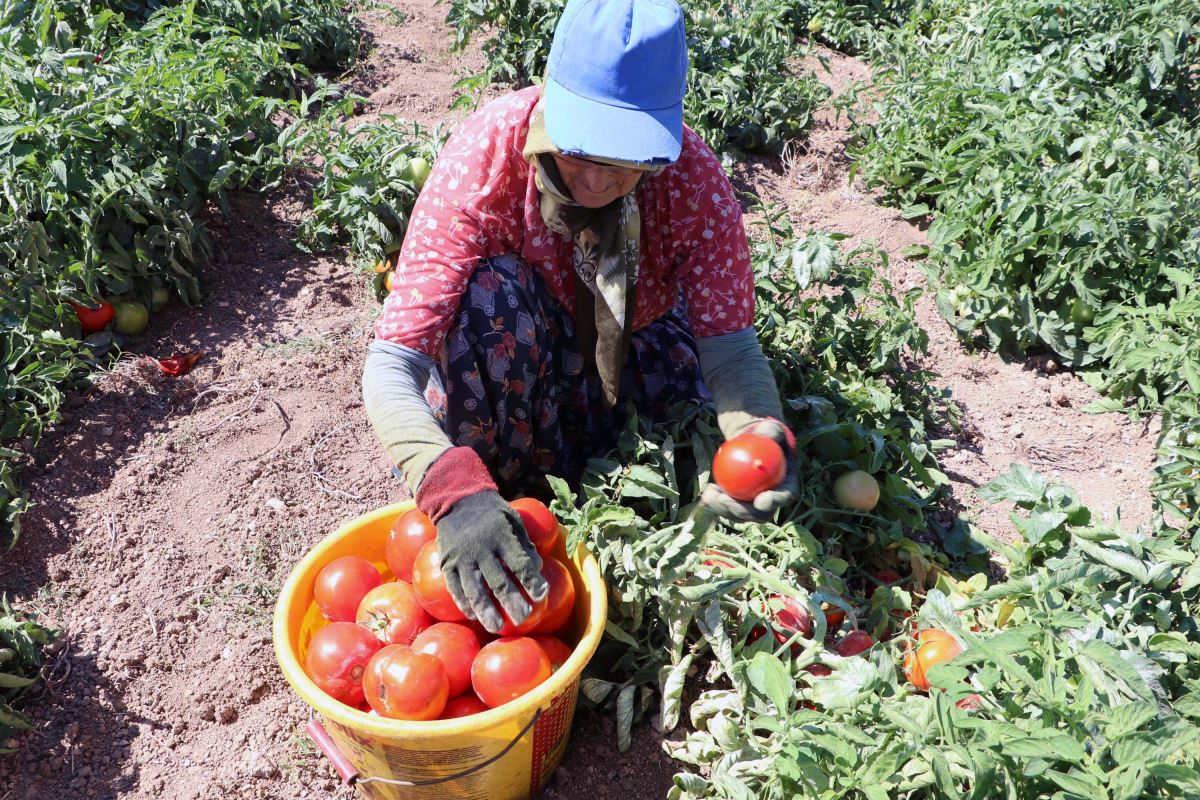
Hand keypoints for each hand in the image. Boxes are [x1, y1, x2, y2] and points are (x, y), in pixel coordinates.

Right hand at [435, 490, 548, 632]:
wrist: (456, 499)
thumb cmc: (492, 511)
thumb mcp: (513, 519)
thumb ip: (525, 543)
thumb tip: (537, 567)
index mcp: (502, 536)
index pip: (520, 564)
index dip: (532, 581)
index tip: (541, 595)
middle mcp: (482, 549)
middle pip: (499, 583)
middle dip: (513, 602)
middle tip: (524, 618)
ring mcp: (462, 558)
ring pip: (475, 590)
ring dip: (487, 611)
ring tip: (497, 626)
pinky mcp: (447, 563)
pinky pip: (455, 588)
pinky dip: (464, 604)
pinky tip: (474, 616)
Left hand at [700, 419, 798, 522]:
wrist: (753, 444)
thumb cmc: (765, 435)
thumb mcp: (770, 429)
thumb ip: (771, 430)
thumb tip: (765, 432)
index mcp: (788, 484)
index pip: (785, 496)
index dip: (774, 502)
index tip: (760, 501)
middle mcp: (773, 500)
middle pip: (760, 514)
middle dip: (741, 511)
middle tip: (723, 499)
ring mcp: (755, 505)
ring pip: (741, 515)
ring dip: (723, 509)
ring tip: (709, 493)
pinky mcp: (740, 504)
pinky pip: (728, 508)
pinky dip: (717, 502)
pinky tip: (708, 492)